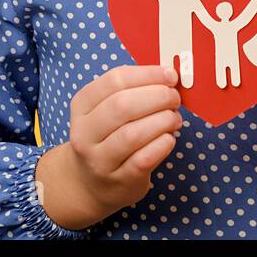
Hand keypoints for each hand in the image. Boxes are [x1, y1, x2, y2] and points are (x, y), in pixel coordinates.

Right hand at [36, 64, 182, 229]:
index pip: (114, 80)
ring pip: (132, 134)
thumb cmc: (106, 137)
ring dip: (162, 121)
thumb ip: (132, 90)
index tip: (169, 75)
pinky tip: (169, 139)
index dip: (147, 74)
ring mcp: (99, 160)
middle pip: (122, 106)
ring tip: (174, 119)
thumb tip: (167, 76)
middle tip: (174, 98)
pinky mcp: (119, 180)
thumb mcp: (105, 110)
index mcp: (82, 105)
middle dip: (157, 97)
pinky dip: (162, 145)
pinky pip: (143, 159)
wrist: (88, 182)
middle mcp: (85, 132)